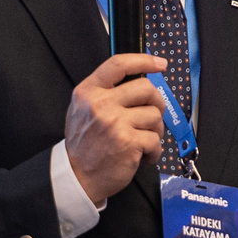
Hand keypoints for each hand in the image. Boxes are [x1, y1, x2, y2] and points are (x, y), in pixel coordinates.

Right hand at [63, 53, 169, 203]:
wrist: (77, 177)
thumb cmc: (84, 145)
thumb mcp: (81, 109)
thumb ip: (104, 92)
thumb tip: (136, 80)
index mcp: (88, 92)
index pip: (118, 65)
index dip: (143, 60)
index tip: (159, 63)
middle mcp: (101, 104)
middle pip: (146, 88)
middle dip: (156, 102)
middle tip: (151, 115)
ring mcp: (115, 123)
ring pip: (155, 115)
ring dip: (155, 129)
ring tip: (142, 139)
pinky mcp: (129, 142)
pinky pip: (156, 139)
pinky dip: (154, 150)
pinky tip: (143, 155)